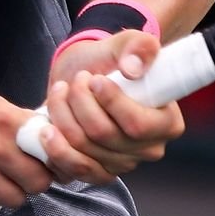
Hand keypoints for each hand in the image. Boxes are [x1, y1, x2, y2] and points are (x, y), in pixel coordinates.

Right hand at [0, 84, 57, 215]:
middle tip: (19, 174)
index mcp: (2, 117)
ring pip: (14, 199)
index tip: (46, 162)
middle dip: (32, 181)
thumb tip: (51, 140)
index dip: (52, 160)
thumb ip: (18, 122)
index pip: (49, 150)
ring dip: (8, 193)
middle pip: (37, 182)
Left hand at [40, 30, 184, 181]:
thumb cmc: (113, 60)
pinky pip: (73, 170)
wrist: (87, 74)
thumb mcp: (127, 42)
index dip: (111, 103)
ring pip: (84, 150)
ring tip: (61, 92)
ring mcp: (121, 165)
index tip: (95, 79)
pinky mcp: (96, 172)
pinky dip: (55, 147)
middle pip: (104, 136)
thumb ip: (139, 46)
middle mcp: (148, 150)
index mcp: (167, 123)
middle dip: (81, 103)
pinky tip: (47, 126)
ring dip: (63, 117)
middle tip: (77, 79)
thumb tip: (133, 68)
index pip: (138, 125)